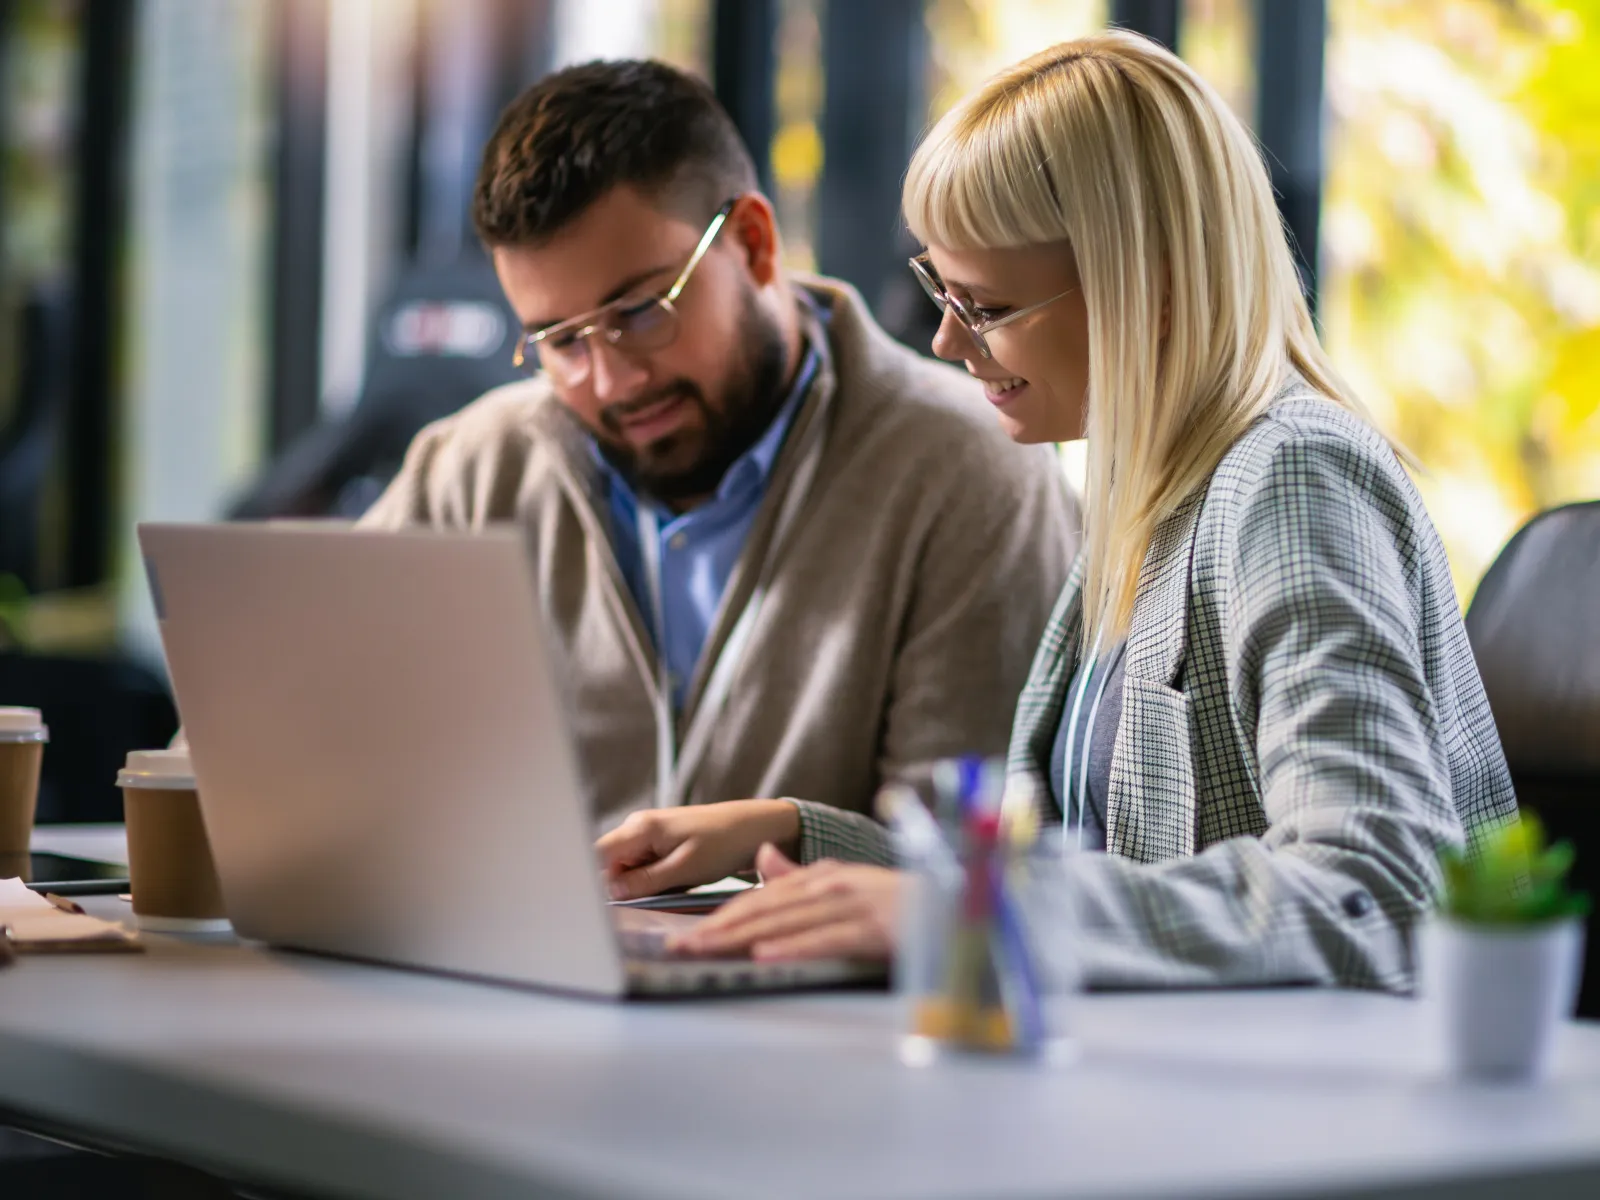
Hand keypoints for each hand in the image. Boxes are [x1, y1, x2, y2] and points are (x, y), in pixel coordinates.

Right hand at [596, 800, 800, 899]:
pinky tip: (676, 881)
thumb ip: (644, 881)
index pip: (596, 855)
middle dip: (623, 887)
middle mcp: (637, 827)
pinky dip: (654, 881)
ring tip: (673, 884)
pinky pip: (642, 869)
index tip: (600, 902)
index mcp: (640, 828)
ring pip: (626, 870)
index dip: (593, 879)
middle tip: (652, 896)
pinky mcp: (657, 845)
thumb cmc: (724, 843)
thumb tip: (610, 892)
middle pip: (609, 865)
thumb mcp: (685, 869)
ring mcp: (646, 836)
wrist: (753, 828)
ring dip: (641, 886)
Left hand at [670, 843, 901, 960]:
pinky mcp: (871, 930)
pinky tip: (766, 956)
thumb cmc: (898, 903)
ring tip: (706, 950)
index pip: (762, 898)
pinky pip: (825, 940)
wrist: (954, 907)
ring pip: (786, 923)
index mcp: (822, 877)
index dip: (721, 915)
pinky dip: (794, 947)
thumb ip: (801, 875)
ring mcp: (851, 906)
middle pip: (765, 909)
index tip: (687, 933)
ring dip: (741, 938)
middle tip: (680, 947)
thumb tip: (763, 857)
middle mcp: (831, 886)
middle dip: (718, 929)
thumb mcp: (845, 883)